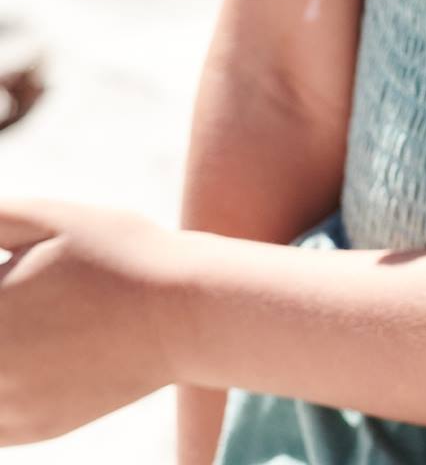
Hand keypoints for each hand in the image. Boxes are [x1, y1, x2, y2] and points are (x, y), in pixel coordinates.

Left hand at [0, 195, 177, 445]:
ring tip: (35, 321)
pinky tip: (28, 354)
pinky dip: (1, 389)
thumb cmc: (120, 254)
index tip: (7, 273)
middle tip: (21, 295)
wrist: (184, 312)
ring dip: (1, 350)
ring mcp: (8, 407)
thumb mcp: (51, 217)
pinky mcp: (32, 430)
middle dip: (1, 309)